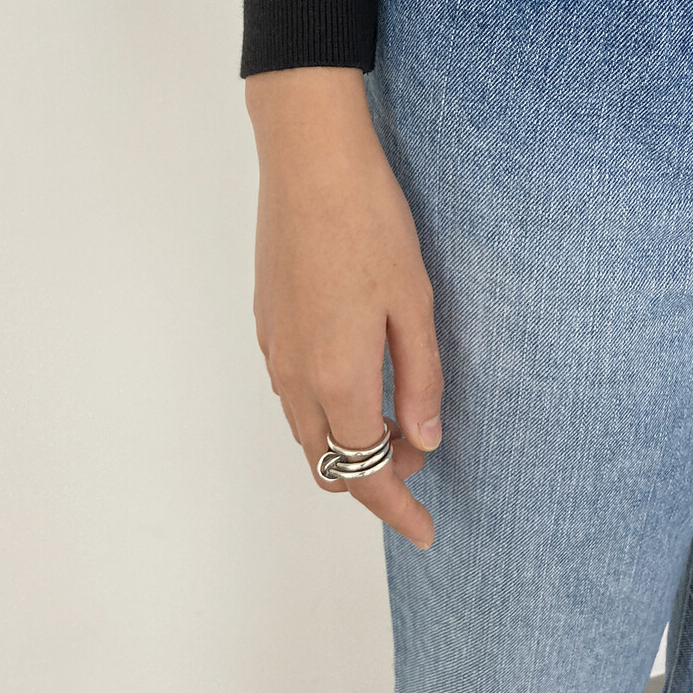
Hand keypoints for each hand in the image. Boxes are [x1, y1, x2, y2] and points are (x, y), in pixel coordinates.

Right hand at [246, 66, 443, 550]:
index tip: (427, 531)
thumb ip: (420, 381)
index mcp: (338, 379)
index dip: (398, 509)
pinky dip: (324, 409)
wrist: (308, 161)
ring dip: (346, 442)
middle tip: (420, 452)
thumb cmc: (370, 224)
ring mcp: (273, 350)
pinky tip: (358, 373)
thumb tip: (423, 442)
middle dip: (374, 478)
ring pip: (305, 429)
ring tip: (396, 412)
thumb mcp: (415, 304)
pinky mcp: (266, 323)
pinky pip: (292, 393)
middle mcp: (295, 377)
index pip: (366, 472)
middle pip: (326, 463)